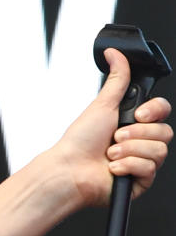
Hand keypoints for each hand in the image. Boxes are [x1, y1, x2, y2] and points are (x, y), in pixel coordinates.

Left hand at [53, 47, 171, 206]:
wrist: (70, 169)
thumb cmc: (80, 140)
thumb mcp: (102, 104)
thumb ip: (117, 79)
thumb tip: (115, 54)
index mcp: (134, 123)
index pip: (162, 112)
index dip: (154, 111)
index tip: (138, 114)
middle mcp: (140, 142)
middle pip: (165, 132)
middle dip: (136, 134)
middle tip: (114, 137)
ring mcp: (142, 162)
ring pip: (159, 151)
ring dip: (129, 150)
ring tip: (110, 153)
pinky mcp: (140, 181)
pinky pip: (150, 169)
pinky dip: (128, 166)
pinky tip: (112, 168)